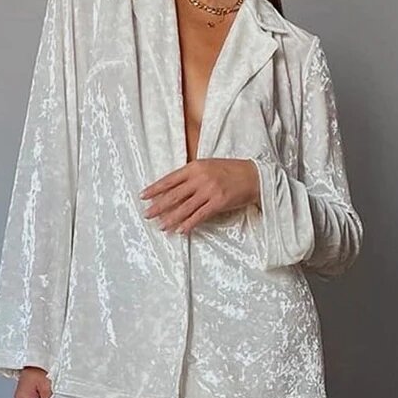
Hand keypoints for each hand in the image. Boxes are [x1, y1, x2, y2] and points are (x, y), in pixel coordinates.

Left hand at [140, 158, 259, 234]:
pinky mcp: (219, 202)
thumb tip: (172, 189)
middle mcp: (200, 178)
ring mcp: (209, 190)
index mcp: (195, 167)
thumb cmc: (230, 171)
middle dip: (158, 206)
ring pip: (185, 207)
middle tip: (146, 214)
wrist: (254, 176)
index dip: (155, 188)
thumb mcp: (208, 166)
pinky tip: (180, 230)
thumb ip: (191, 176)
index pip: (170, 179)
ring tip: (161, 226)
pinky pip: (200, 216)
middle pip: (174, 194)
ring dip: (171, 218)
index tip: (143, 196)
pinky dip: (189, 224)